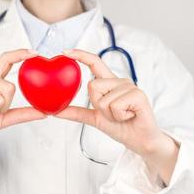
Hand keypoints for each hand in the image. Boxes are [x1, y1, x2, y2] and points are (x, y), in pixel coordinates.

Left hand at [57, 49, 178, 183]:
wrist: (138, 141)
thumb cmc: (120, 127)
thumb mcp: (94, 118)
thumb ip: (76, 112)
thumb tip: (55, 111)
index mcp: (109, 83)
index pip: (95, 62)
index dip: (80, 55)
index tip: (66, 52)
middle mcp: (119, 81)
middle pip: (92, 85)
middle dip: (97, 105)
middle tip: (112, 113)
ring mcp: (130, 86)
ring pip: (102, 98)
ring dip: (109, 114)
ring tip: (122, 116)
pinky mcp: (138, 95)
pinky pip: (114, 105)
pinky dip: (118, 116)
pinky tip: (129, 116)